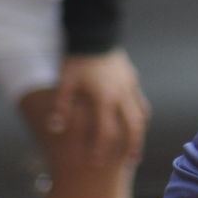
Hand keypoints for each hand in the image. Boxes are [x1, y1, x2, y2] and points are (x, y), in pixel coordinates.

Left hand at [50, 49, 149, 164]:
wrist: (96, 34)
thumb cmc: (78, 60)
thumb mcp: (65, 83)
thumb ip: (62, 107)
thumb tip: (56, 129)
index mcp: (104, 98)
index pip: (106, 130)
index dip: (102, 148)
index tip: (98, 162)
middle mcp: (121, 95)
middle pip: (133, 126)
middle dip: (133, 146)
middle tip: (131, 162)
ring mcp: (130, 87)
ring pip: (141, 114)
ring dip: (140, 132)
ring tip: (136, 146)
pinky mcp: (132, 79)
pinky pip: (140, 101)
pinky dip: (140, 115)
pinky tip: (137, 122)